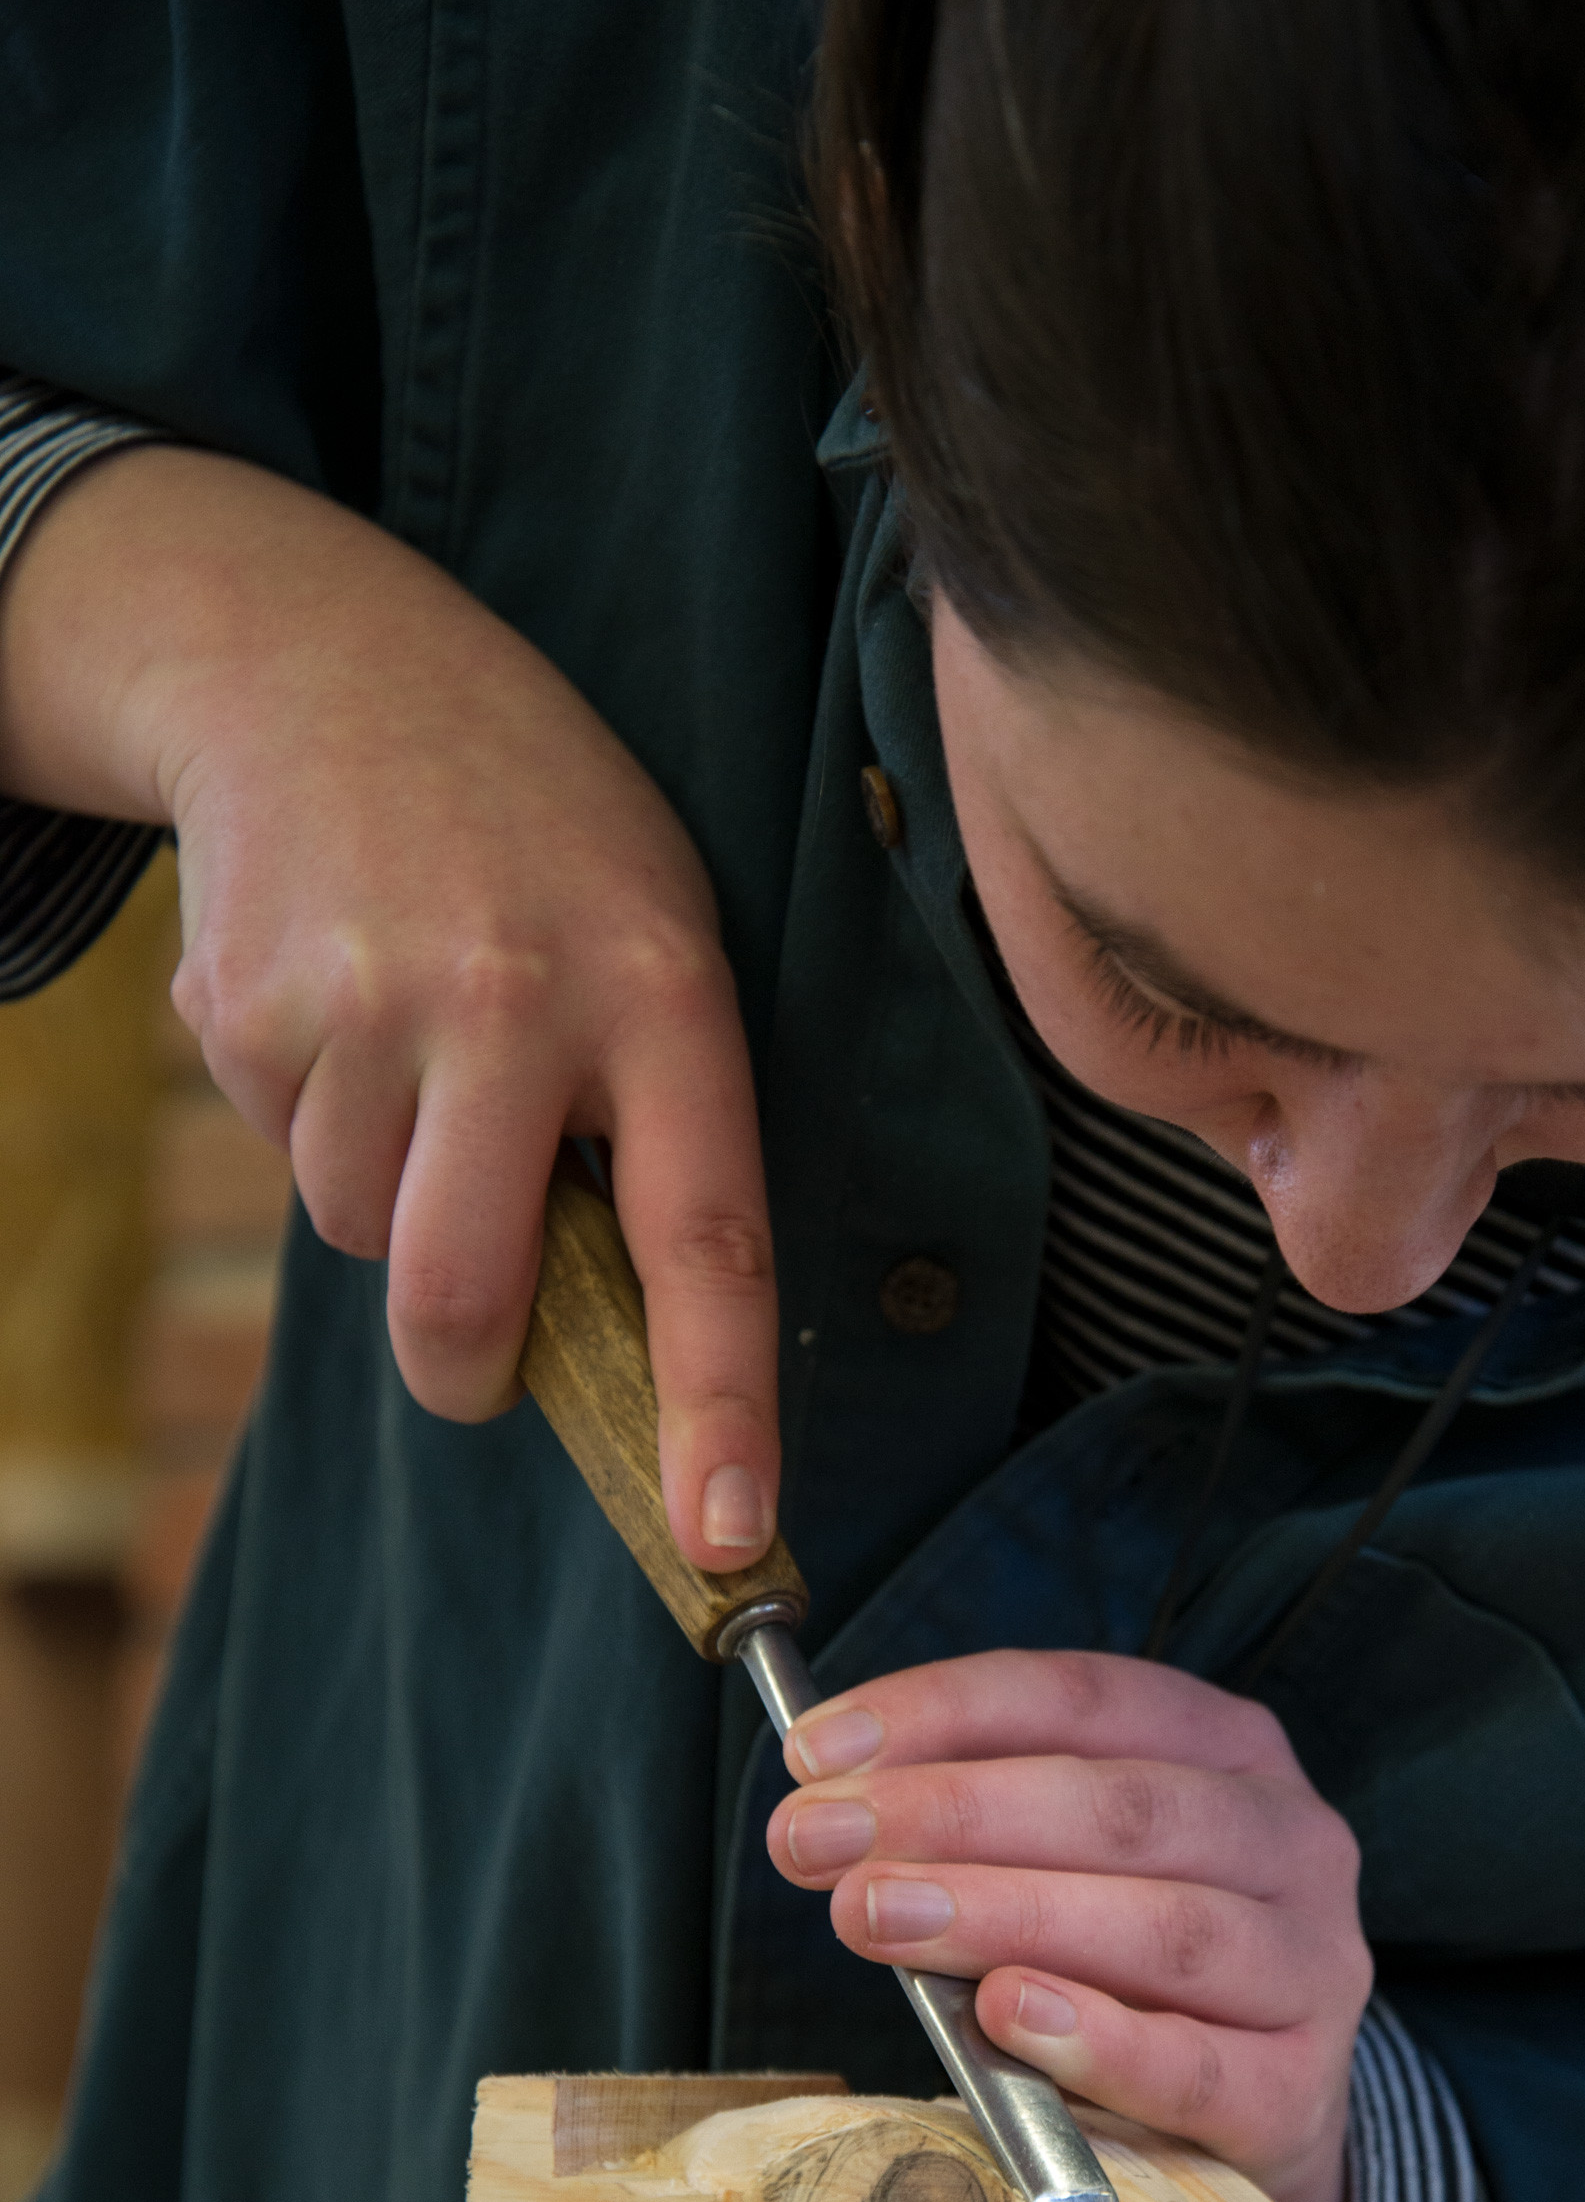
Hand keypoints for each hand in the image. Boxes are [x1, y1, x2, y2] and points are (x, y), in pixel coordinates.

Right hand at [0, 445, 776, 1567]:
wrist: (329, 659)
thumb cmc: (539, 843)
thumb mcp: (654, 938)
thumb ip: (655, 1126)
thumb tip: (614, 1350)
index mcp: (660, 995)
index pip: (708, 1243)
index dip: (720, 1409)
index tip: (726, 1541)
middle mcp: (513, 1004)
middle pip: (465, 1297)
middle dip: (468, 1370)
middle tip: (484, 1358)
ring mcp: (362, 1001)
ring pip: (360, 1233)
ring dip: (389, 1195)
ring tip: (420, 1050)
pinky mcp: (242, 1004)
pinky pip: (282, 1153)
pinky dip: (313, 1118)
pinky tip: (342, 1002)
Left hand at [768, 1651, 1371, 2201]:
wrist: (1254, 2120)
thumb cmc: (1131, 1973)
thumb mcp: (1070, 1868)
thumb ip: (983, 1834)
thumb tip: (833, 1811)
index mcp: (1232, 1751)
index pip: (1086, 1698)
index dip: (945, 1712)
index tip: (816, 1752)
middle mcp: (1292, 1841)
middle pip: (1122, 1808)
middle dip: (951, 1815)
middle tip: (817, 1839)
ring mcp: (1312, 1967)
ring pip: (1164, 1929)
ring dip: (1003, 1914)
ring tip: (876, 1917)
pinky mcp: (1298, 2092)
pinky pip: (1195, 2066)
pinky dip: (1096, 2040)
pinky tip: (1006, 2013)